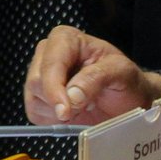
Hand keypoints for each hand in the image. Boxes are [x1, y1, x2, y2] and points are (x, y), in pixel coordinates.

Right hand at [25, 24, 160, 124]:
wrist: (127, 100)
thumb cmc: (126, 81)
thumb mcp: (121, 73)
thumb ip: (96, 78)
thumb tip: (71, 95)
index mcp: (65, 39)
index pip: (50, 64)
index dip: (54, 88)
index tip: (66, 111)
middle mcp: (48, 53)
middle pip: (36, 82)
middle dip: (58, 101)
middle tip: (84, 108)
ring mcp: (40, 75)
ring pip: (33, 99)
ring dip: (58, 111)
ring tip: (82, 106)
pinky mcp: (37, 97)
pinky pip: (35, 113)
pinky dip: (53, 120)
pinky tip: (73, 113)